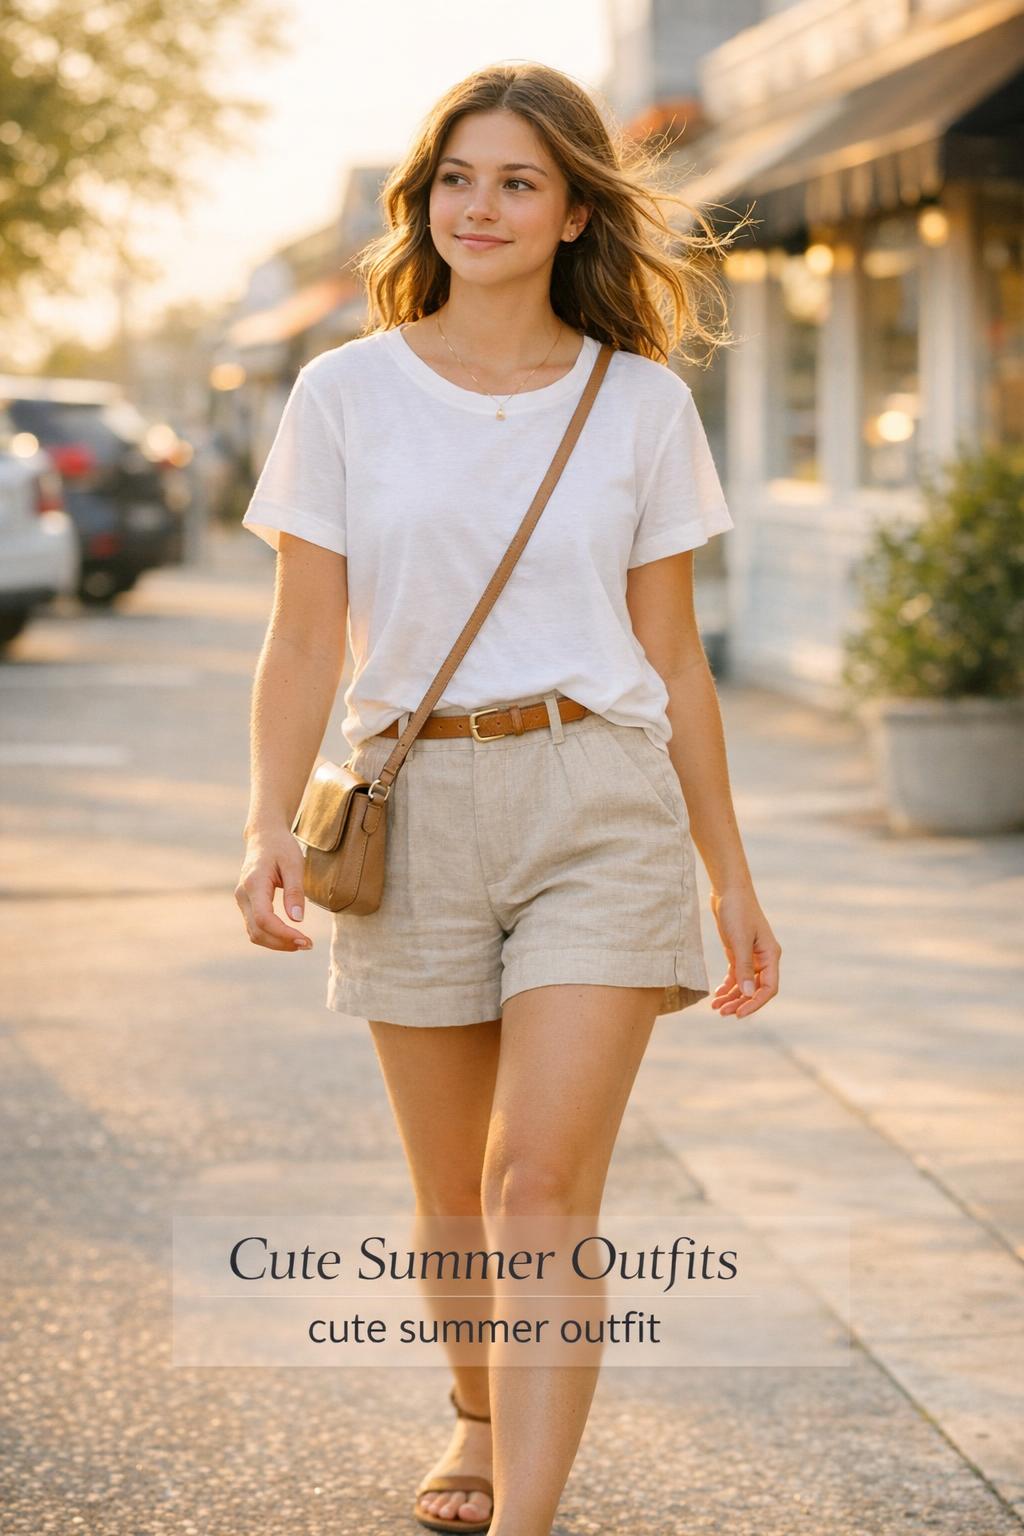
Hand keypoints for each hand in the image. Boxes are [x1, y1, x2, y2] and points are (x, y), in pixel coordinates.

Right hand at [234, 830, 312, 951]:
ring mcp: (242, 901)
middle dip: (282, 943)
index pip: (264, 919)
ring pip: (254, 933)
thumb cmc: (281, 847)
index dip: (283, 934)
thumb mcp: (294, 864)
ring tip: (302, 943)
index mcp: (254, 883)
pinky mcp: (246, 904)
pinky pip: (255, 927)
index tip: (305, 940)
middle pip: (257, 931)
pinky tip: (290, 936)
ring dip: (277, 943)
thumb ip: (295, 891)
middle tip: (308, 945)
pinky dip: (272, 936)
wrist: (264, 836)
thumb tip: (298, 919)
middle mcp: (243, 895)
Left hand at [708, 886, 780, 1017]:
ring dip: (732, 997)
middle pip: (756, 989)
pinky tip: (717, 995)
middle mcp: (764, 958)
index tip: (739, 1014)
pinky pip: (736, 975)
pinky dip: (728, 986)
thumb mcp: (739, 940)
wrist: (728, 889)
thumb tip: (749, 994)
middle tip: (722, 1013)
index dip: (755, 1003)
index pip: (769, 988)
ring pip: (744, 984)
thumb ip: (744, 967)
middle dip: (740, 1002)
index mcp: (771, 955)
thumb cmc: (737, 910)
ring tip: (715, 1007)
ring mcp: (752, 956)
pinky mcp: (738, 952)